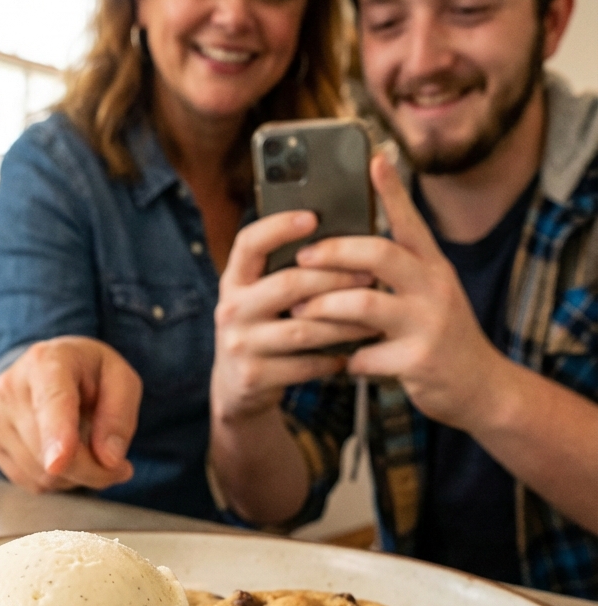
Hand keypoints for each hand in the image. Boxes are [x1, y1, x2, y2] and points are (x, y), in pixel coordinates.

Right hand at [0, 336, 141, 492]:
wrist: (48, 368)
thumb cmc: (88, 371)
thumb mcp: (121, 379)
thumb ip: (119, 417)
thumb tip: (109, 460)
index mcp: (47, 362)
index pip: (51, 403)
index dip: (57, 435)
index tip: (59, 463)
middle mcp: (12, 387)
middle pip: (50, 451)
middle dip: (92, 469)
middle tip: (117, 464)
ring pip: (42, 474)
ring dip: (76, 476)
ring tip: (87, 448)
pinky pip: (31, 482)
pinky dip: (55, 480)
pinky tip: (63, 455)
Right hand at [211, 209, 372, 422]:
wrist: (237, 388)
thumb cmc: (262, 331)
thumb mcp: (259, 299)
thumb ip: (282, 274)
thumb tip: (340, 243)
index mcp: (234, 281)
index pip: (249, 243)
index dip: (279, 227)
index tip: (313, 217)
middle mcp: (231, 309)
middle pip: (289, 284)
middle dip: (335, 278)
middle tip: (371, 274)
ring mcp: (241, 344)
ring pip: (304, 328)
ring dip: (345, 323)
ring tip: (374, 319)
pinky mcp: (255, 376)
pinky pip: (306, 364)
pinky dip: (334, 359)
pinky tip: (352, 354)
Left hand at [293, 153, 499, 428]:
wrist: (481, 387)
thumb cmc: (441, 334)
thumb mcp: (430, 293)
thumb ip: (399, 271)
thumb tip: (347, 246)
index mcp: (434, 266)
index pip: (410, 221)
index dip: (392, 190)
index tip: (374, 159)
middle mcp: (435, 288)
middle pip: (379, 254)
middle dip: (333, 252)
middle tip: (302, 257)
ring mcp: (428, 324)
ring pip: (362, 304)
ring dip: (323, 307)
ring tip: (300, 311)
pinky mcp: (418, 361)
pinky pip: (365, 355)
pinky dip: (345, 359)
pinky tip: (338, 361)